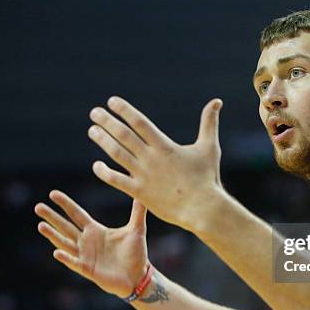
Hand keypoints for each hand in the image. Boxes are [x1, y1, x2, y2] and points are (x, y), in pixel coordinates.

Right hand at [34, 190, 148, 297]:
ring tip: (41, 226)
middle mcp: (86, 242)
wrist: (138, 276)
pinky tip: (56, 252)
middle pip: (66, 227)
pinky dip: (66, 258)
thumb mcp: (136, 229)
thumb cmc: (135, 253)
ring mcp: (85, 256)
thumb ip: (137, 212)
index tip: (52, 193)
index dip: (65, 204)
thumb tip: (141, 193)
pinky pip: (75, 263)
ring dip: (53, 235)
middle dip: (52, 217)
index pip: (77, 214)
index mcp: (95, 230)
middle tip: (38, 207)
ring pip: (65, 243)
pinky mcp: (88, 270)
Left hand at [87, 96, 223, 231]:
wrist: (203, 208)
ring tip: (92, 130)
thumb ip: (209, 123)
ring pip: (117, 154)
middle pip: (123, 135)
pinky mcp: (140, 192)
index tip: (112, 102)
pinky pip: (116, 180)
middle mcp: (151, 158)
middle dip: (107, 121)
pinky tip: (96, 165)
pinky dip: (104, 172)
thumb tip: (217, 101)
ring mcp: (143, 175)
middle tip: (94, 112)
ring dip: (102, 140)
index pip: (139, 122)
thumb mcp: (209, 147)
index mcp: (164, 146)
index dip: (124, 110)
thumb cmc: (208, 178)